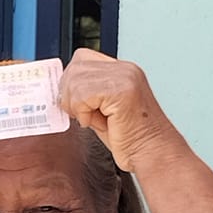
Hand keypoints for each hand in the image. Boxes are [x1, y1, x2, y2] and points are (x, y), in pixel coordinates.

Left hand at [59, 48, 179, 173]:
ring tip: (96, 121)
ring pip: (76, 82)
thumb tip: (60, 93)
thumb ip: (85, 95)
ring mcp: (125, 77)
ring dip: (78, 107)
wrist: (153, 154)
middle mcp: (125, 69)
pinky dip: (84, 113)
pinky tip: (99, 124)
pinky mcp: (122, 90)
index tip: (73, 103)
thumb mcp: (102, 110)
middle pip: (75, 67)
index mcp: (122, 70)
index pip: (82, 58)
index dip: (70, 81)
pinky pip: (82, 95)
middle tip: (84, 116)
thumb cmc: (131, 139)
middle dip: (69, 95)